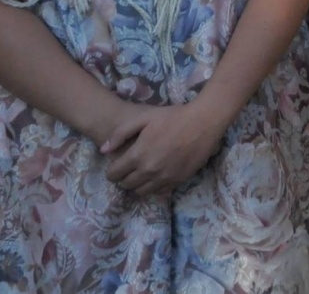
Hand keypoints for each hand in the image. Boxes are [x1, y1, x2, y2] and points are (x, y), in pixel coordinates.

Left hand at [99, 99, 226, 195]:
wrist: (204, 122)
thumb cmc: (173, 117)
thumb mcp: (143, 118)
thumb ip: (120, 134)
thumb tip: (104, 151)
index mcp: (137, 155)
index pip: (114, 174)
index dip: (112, 171)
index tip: (116, 165)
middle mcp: (149, 171)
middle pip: (126, 185)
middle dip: (123, 178)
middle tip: (129, 169)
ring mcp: (164, 178)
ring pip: (141, 192)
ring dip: (138, 185)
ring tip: (142, 174)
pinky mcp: (178, 181)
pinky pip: (159, 192)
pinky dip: (154, 187)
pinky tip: (157, 176)